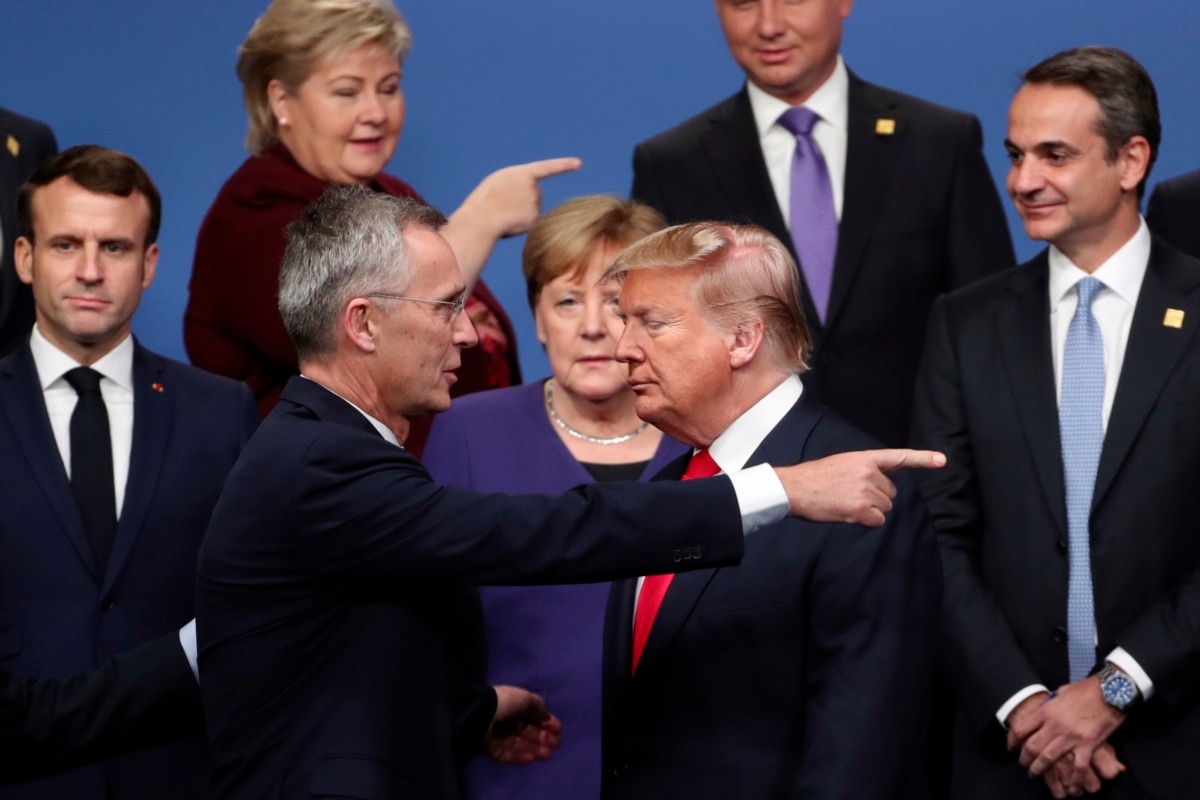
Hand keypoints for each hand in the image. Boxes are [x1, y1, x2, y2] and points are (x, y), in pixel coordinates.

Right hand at [459, 157, 582, 237]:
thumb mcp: (499, 182)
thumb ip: (517, 184)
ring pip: (531, 209)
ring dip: (518, 212)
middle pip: (533, 194)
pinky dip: (520, 224)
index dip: (564, 165)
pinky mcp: (535, 219)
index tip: (579, 164)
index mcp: (524, 173)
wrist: (483, 217)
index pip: (548, 168)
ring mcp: (536, 203)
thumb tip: (528, 203)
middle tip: (502, 204)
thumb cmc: (485, 199)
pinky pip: (530, 222)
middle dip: (520, 199)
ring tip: (502, 212)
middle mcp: (534, 187)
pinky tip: (509, 222)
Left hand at [484, 685, 562, 763]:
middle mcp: (508, 722)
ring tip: (548, 754)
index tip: (559, 730)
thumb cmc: (505, 702)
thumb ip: (539, 707)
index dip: (547, 723)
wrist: (481, 713)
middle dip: (544, 738)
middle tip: (556, 744)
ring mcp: (501, 737)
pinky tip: (533, 757)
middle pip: (529, 732)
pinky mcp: (494, 750)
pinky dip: (521, 756)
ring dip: (536, 749)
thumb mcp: (526, 698)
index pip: (533, 717)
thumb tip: (547, 718)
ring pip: (521, 745)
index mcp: (515, 707)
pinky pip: (510, 754)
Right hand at [774, 449, 945, 525]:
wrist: (793, 488)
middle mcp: (869, 472)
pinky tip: (848, 514)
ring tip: (846, 504)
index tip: (942, 461)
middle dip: (877, 498)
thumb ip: (863, 471)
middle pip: (891, 493)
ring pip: (885, 508)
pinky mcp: (861, 509)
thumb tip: (880, 487)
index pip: (898, 457)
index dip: (923, 459)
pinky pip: (877, 520)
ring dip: (870, 511)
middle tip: (851, 496)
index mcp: (864, 458)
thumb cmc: (813, 479)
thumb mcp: (841, 464)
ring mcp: (866, 491)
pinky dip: (866, 521)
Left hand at [1007, 677, 1125, 787]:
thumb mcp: (1062, 691)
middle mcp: (1054, 725)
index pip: (1021, 729)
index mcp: (1046, 711)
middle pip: (1031, 747)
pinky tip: (1071, 786)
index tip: (1011, 747)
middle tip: (1024, 765)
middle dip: (1025, 759)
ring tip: (1036, 774)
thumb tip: (1046, 705)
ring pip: (1048, 758)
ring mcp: (1071, 736)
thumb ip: (1052, 702)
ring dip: (1039, 769)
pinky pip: (1078, 767)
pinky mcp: (1088, 744)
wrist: (1111, 692)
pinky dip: (1073, 779)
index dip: (1012, 741)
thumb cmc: (1087, 690)